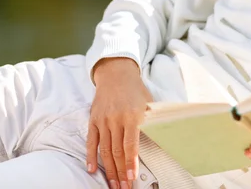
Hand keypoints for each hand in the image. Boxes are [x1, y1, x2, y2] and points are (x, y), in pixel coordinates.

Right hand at [86, 58, 152, 188]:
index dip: (131, 162)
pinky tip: (91, 170)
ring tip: (112, 184)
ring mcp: (103, 120)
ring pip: (104, 150)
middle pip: (116, 151)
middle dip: (120, 172)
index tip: (132, 177)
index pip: (130, 144)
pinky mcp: (93, 120)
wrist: (116, 73)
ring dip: (108, 169)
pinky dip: (90, 157)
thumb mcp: (148, 103)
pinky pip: (91, 141)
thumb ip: (150, 121)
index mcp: (132, 115)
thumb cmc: (135, 89)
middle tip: (124, 186)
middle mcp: (115, 119)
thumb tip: (160, 139)